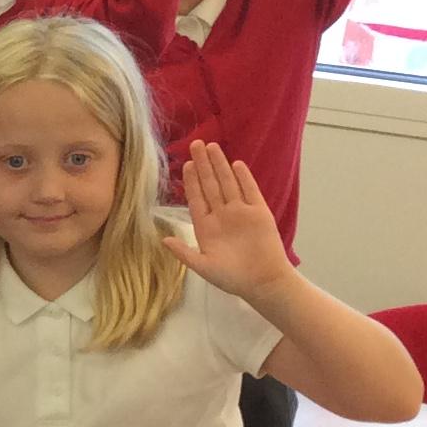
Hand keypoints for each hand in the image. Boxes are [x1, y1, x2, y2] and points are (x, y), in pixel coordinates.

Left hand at [161, 140, 292, 299]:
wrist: (263, 282)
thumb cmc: (232, 278)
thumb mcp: (203, 267)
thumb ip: (184, 253)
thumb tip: (163, 240)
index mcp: (206, 227)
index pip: (196, 198)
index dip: (191, 181)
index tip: (187, 163)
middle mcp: (222, 216)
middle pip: (211, 185)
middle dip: (204, 164)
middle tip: (196, 143)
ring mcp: (241, 212)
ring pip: (228, 183)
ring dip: (220, 165)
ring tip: (212, 146)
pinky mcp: (259, 213)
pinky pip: (250, 191)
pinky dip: (244, 178)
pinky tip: (236, 164)